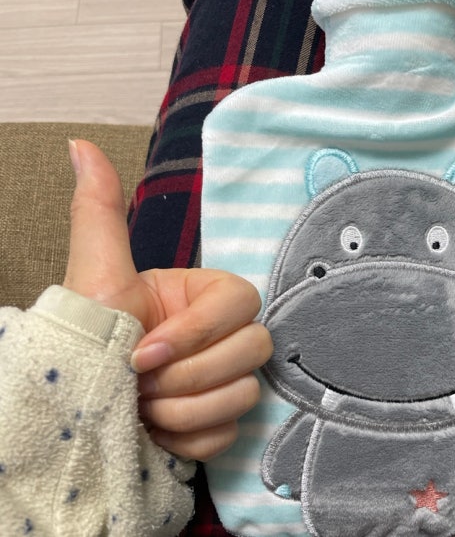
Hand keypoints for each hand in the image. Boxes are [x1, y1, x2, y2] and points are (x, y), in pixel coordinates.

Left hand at [64, 140, 271, 460]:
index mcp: (204, 297)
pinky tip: (154, 433)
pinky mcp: (222, 422)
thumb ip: (98, 211)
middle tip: (139, 382)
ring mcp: (227, 380)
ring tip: (140, 408)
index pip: (242, 303)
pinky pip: (229, 432)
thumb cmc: (85, 339)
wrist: (71, 410)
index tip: (143, 351)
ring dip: (183, 411)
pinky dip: (186, 438)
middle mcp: (222, 336)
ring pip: (245, 395)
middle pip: (254, 351)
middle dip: (186, 376)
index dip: (197, 332)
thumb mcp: (95, 276)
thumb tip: (80, 145)